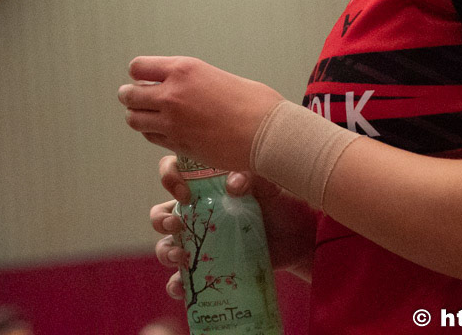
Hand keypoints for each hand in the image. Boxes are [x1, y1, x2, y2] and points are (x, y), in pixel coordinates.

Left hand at [117, 56, 281, 170]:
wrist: (268, 133)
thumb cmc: (254, 103)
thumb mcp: (217, 76)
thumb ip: (192, 80)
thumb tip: (181, 86)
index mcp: (183, 69)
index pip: (138, 67)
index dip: (139, 74)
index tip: (143, 78)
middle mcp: (172, 94)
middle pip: (129, 94)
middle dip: (131, 97)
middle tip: (137, 99)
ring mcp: (172, 122)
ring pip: (134, 119)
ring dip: (138, 116)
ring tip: (147, 116)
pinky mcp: (178, 145)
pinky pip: (151, 138)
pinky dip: (152, 134)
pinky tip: (163, 131)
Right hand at [150, 155, 316, 294]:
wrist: (300, 239)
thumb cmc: (282, 204)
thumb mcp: (269, 183)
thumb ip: (251, 176)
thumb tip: (233, 184)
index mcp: (204, 185)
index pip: (172, 173)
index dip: (168, 178)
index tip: (184, 192)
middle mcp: (196, 212)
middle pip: (161, 213)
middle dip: (161, 220)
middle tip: (177, 224)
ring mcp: (201, 242)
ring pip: (167, 246)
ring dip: (166, 252)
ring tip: (181, 257)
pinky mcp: (209, 267)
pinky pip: (183, 279)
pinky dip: (176, 285)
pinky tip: (181, 288)